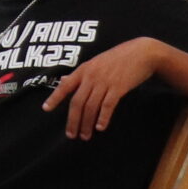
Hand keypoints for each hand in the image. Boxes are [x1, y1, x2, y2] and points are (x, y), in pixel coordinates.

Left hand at [44, 37, 166, 139]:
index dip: (54, 97)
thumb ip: (80, 73)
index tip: (46, 109)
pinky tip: (100, 127)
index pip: (65, 85)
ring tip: (85, 136)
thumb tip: (64, 80)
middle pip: (77, 101)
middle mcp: (91, 76)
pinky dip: (103, 117)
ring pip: (91, 106)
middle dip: (73, 120)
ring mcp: (105, 82)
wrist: (142, 52)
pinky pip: (108, 105)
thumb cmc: (118, 58)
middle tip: (71, 135)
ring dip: (87, 123)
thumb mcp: (95, 62)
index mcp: (83, 70)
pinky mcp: (119, 87)